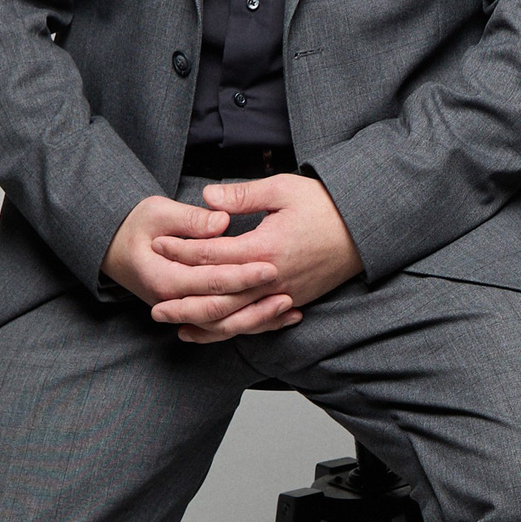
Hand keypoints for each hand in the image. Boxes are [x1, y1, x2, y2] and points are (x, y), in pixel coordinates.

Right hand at [101, 192, 293, 330]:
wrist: (112, 246)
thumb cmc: (135, 225)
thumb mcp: (157, 212)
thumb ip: (190, 219)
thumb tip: (220, 222)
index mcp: (164, 278)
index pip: (210, 281)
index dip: (241, 275)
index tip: (270, 266)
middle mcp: (172, 303)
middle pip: (220, 309)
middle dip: (256, 301)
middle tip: (288, 290)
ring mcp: (181, 312)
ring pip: (224, 326)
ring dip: (259, 319)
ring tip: (290, 307)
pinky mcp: (191, 313)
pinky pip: (223, 327)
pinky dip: (253, 324)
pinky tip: (280, 317)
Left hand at [140, 174, 362, 342]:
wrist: (365, 229)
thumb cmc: (325, 205)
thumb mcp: (283, 189)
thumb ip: (242, 195)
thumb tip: (207, 198)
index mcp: (264, 247)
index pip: (212, 255)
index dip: (182, 250)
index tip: (158, 245)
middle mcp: (271, 278)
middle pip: (218, 298)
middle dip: (183, 302)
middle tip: (154, 305)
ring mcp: (282, 294)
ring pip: (235, 318)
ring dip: (203, 324)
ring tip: (176, 326)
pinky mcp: (292, 302)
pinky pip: (256, 324)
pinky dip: (232, 330)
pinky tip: (213, 332)